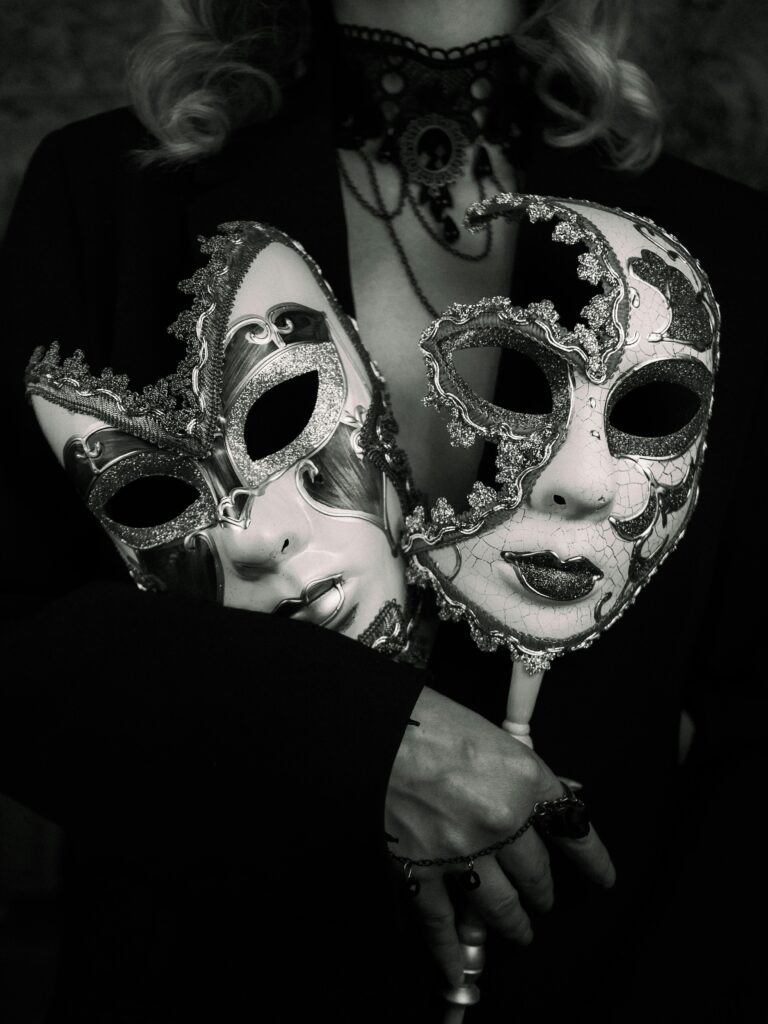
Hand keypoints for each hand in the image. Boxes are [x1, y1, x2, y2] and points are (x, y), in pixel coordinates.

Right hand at [386, 687, 615, 986]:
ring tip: (519, 930)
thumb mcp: (487, 733)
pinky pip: (442, 923)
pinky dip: (449, 951)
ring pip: (502, 906)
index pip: (572, 827)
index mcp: (524, 778)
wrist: (369, 730)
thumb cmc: (424, 719)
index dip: (593, 858)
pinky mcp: (422, 872)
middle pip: (537, 873)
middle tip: (543, 898)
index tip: (603, 876)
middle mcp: (502, 820)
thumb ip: (517, 770)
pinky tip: (458, 971)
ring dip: (514, 923)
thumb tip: (548, 794)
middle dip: (543, 891)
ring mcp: (463, 852)